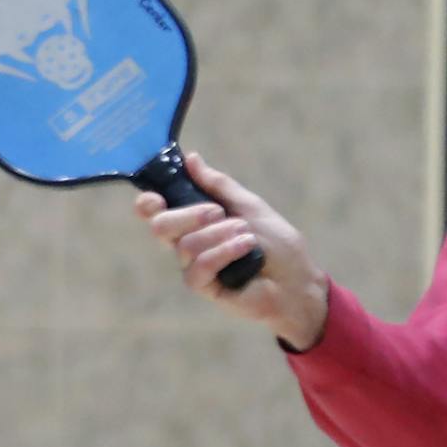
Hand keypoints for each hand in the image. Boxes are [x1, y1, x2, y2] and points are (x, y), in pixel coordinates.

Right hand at [134, 152, 330, 349]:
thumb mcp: (249, 205)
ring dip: (220, 234)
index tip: (155, 197)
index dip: (149, 204)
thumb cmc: (277, 244)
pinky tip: (245, 248)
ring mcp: (196, 267)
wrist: (298, 279)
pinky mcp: (206, 288)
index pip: (158, 212)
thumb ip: (218, 185)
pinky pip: (199, 267)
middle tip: (218, 212)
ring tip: (247, 235)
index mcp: (196, 221)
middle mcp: (190, 244)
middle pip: (161, 227)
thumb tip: (191, 159)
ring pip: (185, 245)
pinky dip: (224, 252)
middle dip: (188, 214)